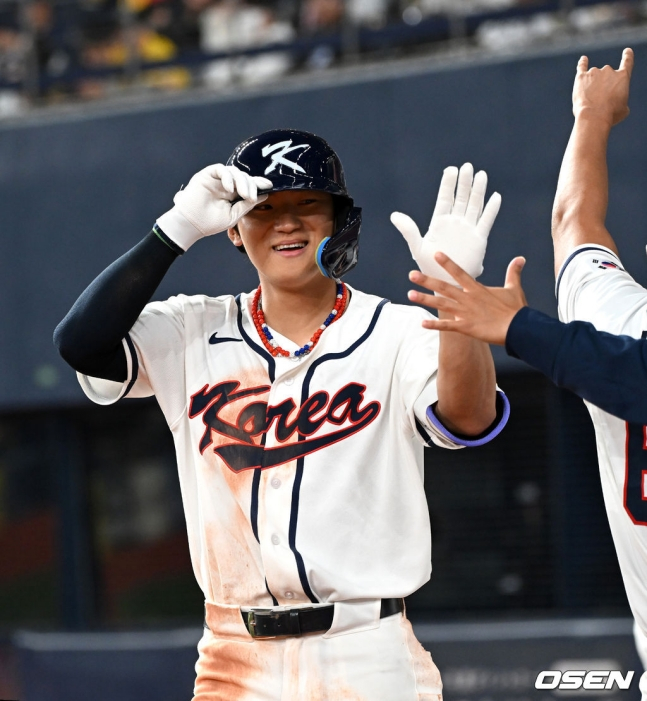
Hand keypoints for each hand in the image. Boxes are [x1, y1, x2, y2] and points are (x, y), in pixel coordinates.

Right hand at [156, 164, 272, 250]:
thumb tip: (263, 195)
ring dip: (241, 182)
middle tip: (252, 198)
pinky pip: (220, 169)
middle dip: (250, 186)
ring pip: (234, 172)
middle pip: (243, 177)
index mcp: (233, 194)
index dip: (258, 183)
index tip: (269, 185)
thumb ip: (247, 205)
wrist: (191, 225)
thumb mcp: (234, 215)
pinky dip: (227, 177)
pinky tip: (229, 189)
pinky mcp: (207, 175)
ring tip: (243, 195)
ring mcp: (216, 179)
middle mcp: (226, 184)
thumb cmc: (210, 222)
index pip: (248, 184)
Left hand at [390, 163, 500, 284]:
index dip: (448, 184)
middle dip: (464, 182)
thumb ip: (408, 230)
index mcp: (440, 222)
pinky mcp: (479, 239)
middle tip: (468, 167)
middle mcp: (455, 223)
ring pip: (474, 206)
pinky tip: (495, 197)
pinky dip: (491, 210)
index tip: (451, 169)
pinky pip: (486, 221)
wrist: (446, 283)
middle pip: (461, 198)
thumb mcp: (417, 247)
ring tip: (481, 175)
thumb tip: (394, 215)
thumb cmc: (429, 267)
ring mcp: (468, 229)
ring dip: (478, 191)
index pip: (445, 198)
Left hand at [407, 253, 527, 344]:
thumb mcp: (514, 288)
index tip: (436, 254)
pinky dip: (435, 325)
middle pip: (444, 287)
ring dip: (425, 299)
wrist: (519, 329)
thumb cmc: (516, 310)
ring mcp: (466, 313)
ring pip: (441, 304)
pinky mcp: (466, 327)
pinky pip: (447, 326)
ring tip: (410, 294)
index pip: (459, 273)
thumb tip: (520, 258)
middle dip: (427, 280)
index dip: (447, 263)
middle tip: (411, 274)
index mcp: (477, 289)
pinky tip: (422, 323)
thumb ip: (513, 273)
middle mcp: (468, 299)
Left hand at [573, 48, 633, 127]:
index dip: (627, 56)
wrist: (594, 116)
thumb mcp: (623, 110)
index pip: (627, 62)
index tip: (627, 51)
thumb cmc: (610, 114)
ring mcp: (594, 72)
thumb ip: (620, 101)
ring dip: (592, 87)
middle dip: (603, 89)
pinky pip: (582, 67)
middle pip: (606, 76)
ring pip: (594, 78)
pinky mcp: (581, 77)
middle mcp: (609, 70)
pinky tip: (583, 60)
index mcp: (623, 77)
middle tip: (600, 104)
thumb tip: (615, 102)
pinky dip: (582, 64)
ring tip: (590, 102)